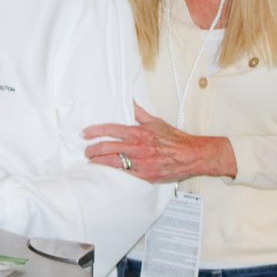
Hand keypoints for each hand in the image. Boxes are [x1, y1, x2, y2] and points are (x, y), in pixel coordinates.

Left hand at [82, 104, 236, 182]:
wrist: (191, 155)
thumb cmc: (175, 139)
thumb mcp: (155, 121)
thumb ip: (139, 112)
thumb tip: (129, 101)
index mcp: (138, 133)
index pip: (110, 129)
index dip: (94, 131)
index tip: (84, 134)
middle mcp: (137, 147)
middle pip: (107, 148)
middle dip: (92, 149)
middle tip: (86, 150)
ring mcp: (140, 163)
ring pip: (112, 162)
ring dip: (99, 162)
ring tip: (92, 161)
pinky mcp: (145, 175)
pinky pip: (124, 174)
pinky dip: (113, 172)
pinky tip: (106, 171)